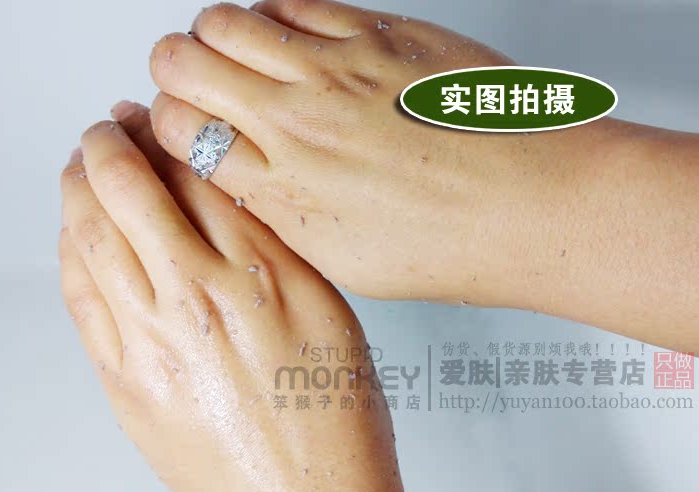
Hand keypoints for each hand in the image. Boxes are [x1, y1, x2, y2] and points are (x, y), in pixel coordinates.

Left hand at [60, 102, 403, 491]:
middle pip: (130, 193)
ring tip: (81, 164)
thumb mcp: (329, 310)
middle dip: (110, 143)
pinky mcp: (124, 383)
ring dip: (78, 186)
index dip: (169, 137)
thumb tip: (231, 198)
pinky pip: (79, 297)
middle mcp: (199, 300)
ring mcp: (152, 342)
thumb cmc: (333, 416)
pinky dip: (68, 249)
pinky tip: (73, 231)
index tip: (160, 122)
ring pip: (91, 236)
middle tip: (109, 125)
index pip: (195, 177)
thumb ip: (277, 248)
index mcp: (260, 276)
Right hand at [145, 0, 561, 304]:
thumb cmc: (452, 242)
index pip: (177, 131)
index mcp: (284, 187)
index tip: (183, 126)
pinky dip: (277, 16)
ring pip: (227, 21)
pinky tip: (293, 40)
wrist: (531, 202)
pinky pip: (294, 2)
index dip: (168, 124)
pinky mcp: (378, 33)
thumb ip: (281, 213)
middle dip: (176, 71)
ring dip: (218, 37)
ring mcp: (336, 68)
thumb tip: (248, 179)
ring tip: (242, 58)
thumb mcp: (343, 259)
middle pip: (183, 63)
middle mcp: (298, 120)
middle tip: (198, 84)